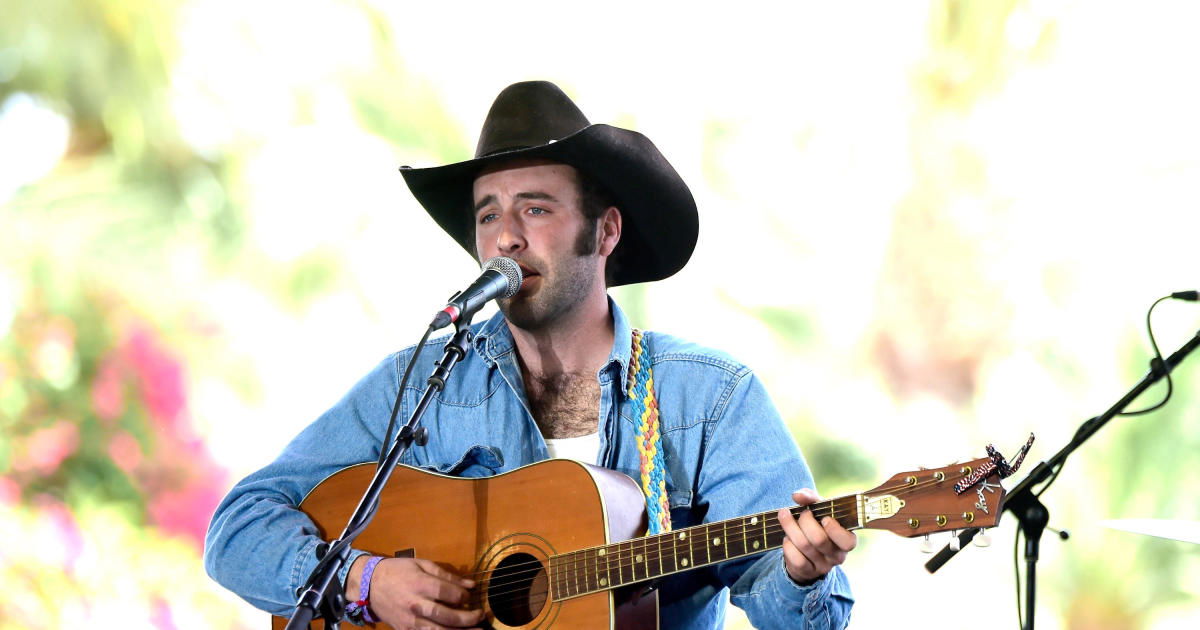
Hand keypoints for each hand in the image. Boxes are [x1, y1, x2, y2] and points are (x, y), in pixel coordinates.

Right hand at [346, 556, 482, 628]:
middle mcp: (415, 604)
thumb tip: (471, 585)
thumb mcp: (422, 564)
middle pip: (446, 616)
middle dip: (467, 618)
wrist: (370, 585)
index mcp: (420, 584)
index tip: (470, 596)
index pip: (447, 593)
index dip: (463, 596)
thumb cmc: (398, 571)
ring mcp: (410, 621)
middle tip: (481, 616)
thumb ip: (447, 575)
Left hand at [776, 489, 856, 585]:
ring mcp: (823, 566)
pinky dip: (788, 545)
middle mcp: (837, 556)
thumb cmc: (818, 525)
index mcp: (847, 540)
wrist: (806, 551)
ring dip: (791, 528)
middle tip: (802, 513)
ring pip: (804, 546)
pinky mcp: (807, 572)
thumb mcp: (820, 510)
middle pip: (819, 539)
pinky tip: (787, 538)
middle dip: (805, 521)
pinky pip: (796, 559)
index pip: (848, 542)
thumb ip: (811, 499)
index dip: (834, 530)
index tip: (824, 518)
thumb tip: (797, 495)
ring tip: (785, 516)